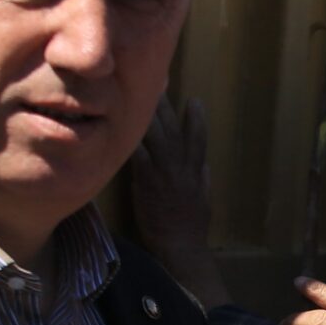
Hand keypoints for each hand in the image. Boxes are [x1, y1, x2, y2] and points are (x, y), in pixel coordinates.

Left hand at [127, 97, 232, 306]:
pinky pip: (136, 153)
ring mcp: (163, 170)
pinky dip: (130, 137)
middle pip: (172, 127)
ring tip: (139, 91)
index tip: (192, 99)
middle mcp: (181, 165)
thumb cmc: (191, 227)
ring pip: (154, 134)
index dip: (195, 118)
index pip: (198, 137)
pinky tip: (120, 121)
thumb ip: (202, 179)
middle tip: (158, 78)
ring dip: (146, 111)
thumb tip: (203, 165)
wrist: (180, 246)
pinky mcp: (145, 179)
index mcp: (196, 170)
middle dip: (165, 103)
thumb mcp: (204, 199)